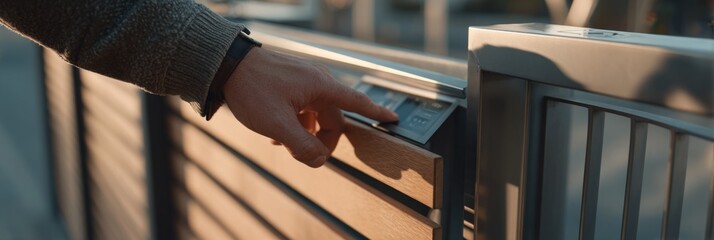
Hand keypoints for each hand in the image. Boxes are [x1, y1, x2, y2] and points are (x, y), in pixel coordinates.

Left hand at [223, 47, 398, 167]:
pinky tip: (277, 133)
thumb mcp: (276, 125)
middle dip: (323, 140)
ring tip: (284, 144)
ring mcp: (303, 80)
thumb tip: (320, 161)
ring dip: (306, 133)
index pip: (357, 103)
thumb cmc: (252, 90)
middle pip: (334, 118)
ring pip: (316, 115)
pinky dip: (296, 123)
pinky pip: (303, 107)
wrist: (226, 65)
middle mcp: (317, 81)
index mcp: (321, 87)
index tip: (394, 119)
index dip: (377, 113)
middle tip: (307, 157)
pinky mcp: (290, 82)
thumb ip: (302, 146)